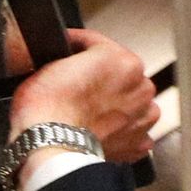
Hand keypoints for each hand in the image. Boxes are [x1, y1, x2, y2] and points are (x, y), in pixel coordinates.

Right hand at [7, 28, 158, 161]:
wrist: (50, 146)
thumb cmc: (47, 109)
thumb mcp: (51, 64)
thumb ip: (73, 60)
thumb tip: (72, 66)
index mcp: (124, 62)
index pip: (99, 44)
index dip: (79, 46)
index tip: (69, 50)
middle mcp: (140, 87)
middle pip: (122, 76)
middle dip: (104, 80)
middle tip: (79, 89)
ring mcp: (142, 117)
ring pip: (134, 104)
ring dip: (118, 106)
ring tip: (92, 113)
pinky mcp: (138, 144)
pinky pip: (134, 133)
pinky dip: (122, 133)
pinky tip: (103, 132)